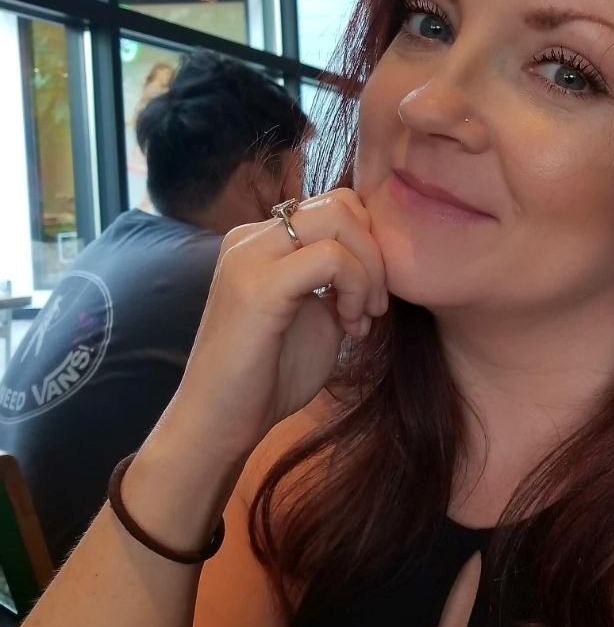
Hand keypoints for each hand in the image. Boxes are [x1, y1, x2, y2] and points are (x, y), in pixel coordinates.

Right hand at [163, 188, 388, 466]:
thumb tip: (379, 258)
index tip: (369, 300)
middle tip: (373, 307)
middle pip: (342, 204)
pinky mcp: (258, 287)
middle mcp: (250, 238)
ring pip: (339, 221)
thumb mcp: (317, 315)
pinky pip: (331, 259)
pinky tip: (350, 326)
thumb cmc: (268, 376)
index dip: (369, 246)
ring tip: (360, 319)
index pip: (336, 205)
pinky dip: (355, 288)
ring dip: (369, 272)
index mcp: (262, 241)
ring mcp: (249, 257)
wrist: (221, 422)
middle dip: (376, 254)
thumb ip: (338, 281)